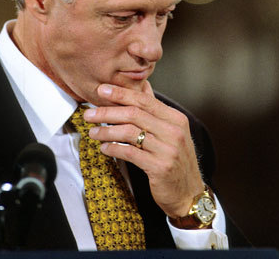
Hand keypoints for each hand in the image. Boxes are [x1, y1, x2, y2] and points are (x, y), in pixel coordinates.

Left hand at [83, 81, 204, 217]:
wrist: (190, 193)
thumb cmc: (176, 159)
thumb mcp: (171, 132)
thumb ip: (155, 111)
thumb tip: (143, 85)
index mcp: (176, 118)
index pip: (144, 100)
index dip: (121, 93)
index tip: (101, 90)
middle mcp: (174, 131)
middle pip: (134, 114)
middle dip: (107, 112)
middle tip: (89, 114)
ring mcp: (168, 149)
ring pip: (130, 133)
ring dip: (107, 131)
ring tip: (93, 132)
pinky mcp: (160, 167)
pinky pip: (130, 153)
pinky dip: (114, 149)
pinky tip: (104, 148)